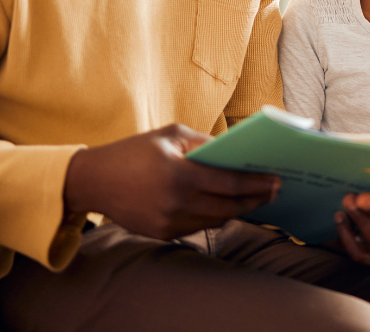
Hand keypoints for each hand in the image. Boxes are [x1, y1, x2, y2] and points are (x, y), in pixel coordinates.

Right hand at [63, 124, 280, 239]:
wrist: (93, 181)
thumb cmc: (134, 151)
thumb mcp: (169, 135)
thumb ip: (204, 143)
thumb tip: (235, 152)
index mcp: (180, 175)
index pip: (230, 183)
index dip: (256, 183)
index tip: (276, 179)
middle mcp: (176, 204)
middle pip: (229, 207)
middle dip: (255, 199)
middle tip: (273, 191)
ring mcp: (169, 223)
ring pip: (215, 220)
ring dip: (237, 210)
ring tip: (254, 199)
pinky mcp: (162, 234)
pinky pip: (198, 227)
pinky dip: (214, 217)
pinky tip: (225, 206)